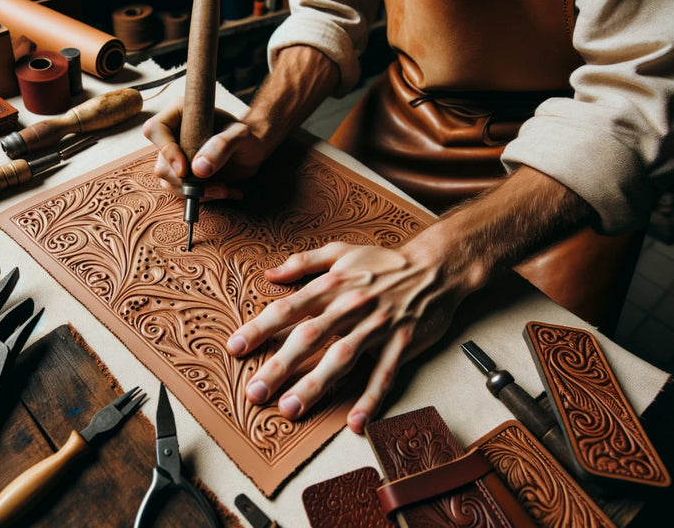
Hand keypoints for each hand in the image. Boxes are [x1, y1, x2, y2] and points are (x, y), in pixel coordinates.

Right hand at [142, 99, 271, 199]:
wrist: (251, 152)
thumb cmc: (246, 136)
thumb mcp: (241, 135)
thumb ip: (223, 146)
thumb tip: (198, 169)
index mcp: (179, 115)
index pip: (156, 130)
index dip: (166, 151)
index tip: (184, 169)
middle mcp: (172, 136)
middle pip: (162, 164)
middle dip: (188, 181)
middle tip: (217, 186)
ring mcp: (174, 158)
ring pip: (169, 182)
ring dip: (197, 192)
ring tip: (225, 189)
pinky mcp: (181, 175)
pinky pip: (181, 192)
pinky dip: (203, 197)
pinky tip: (225, 191)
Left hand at [225, 233, 483, 433]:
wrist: (437, 266)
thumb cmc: (385, 261)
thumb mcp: (341, 251)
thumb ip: (302, 262)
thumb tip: (269, 273)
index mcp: (331, 285)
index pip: (288, 309)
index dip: (260, 329)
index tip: (235, 348)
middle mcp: (350, 306)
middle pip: (309, 337)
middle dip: (279, 365)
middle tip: (255, 391)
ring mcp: (377, 326)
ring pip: (342, 358)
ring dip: (316, 385)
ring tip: (292, 408)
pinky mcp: (402, 343)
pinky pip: (384, 374)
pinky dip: (371, 399)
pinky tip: (356, 422)